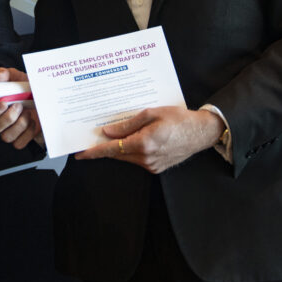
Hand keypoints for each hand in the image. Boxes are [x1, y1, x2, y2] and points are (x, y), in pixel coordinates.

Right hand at [0, 67, 42, 148]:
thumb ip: (6, 74)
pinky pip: (19, 143)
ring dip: (19, 125)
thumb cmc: (27, 89)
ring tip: (27, 113)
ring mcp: (10, 132)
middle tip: (19, 106)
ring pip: (6, 137)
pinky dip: (27, 133)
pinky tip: (32, 122)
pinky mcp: (21, 139)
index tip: (2, 104)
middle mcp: (0, 122)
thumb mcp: (18, 78)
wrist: (46, 99)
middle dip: (7, 118)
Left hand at [75, 106, 222, 173]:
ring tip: (111, 136)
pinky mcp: (156, 167)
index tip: (79, 154)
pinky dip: (130, 151)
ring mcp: (152, 165)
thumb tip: (108, 132)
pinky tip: (129, 140)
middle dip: (103, 148)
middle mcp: (146, 158)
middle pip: (117, 154)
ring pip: (126, 157)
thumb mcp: (151, 113)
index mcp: (144, 143)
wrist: (201, 132)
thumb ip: (127, 124)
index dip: (94, 152)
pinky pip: (136, 160)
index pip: (112, 150)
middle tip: (90, 139)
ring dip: (118, 148)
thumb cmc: (179, 119)